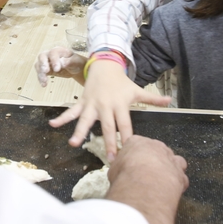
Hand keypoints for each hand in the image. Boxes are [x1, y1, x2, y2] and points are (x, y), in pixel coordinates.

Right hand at [36, 46, 86, 85]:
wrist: (74, 68)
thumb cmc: (76, 62)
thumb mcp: (76, 61)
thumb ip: (69, 61)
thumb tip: (62, 62)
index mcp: (59, 50)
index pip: (53, 53)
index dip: (54, 60)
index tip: (57, 69)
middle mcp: (50, 54)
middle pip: (42, 56)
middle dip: (43, 64)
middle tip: (46, 72)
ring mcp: (46, 61)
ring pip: (39, 65)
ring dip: (40, 73)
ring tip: (45, 81)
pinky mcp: (44, 69)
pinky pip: (40, 73)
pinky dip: (40, 78)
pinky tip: (44, 84)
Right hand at [49, 60, 170, 160]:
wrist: (105, 66)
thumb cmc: (122, 82)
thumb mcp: (137, 90)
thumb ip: (152, 99)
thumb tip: (170, 101)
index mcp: (120, 105)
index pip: (125, 124)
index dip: (127, 137)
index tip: (130, 151)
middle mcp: (105, 106)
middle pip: (107, 127)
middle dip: (108, 143)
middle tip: (110, 158)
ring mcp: (92, 105)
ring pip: (85, 120)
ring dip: (79, 132)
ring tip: (73, 143)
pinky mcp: (82, 103)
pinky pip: (71, 112)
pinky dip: (62, 118)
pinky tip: (52, 125)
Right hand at [106, 135, 188, 223]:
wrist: (144, 184)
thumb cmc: (126, 175)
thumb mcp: (114, 170)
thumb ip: (118, 168)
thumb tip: (116, 173)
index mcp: (137, 143)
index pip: (136, 143)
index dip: (135, 154)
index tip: (133, 161)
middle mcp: (156, 147)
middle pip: (157, 150)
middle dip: (153, 160)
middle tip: (147, 173)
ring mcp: (170, 159)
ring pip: (174, 160)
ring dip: (169, 168)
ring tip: (162, 179)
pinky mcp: (180, 173)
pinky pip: (182, 177)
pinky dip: (178, 183)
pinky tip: (171, 189)